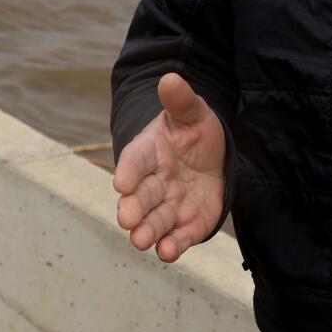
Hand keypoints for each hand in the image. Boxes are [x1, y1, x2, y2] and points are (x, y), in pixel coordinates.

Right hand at [112, 72, 227, 261]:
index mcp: (149, 152)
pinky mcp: (187, 223)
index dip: (128, 171)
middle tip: (127, 219)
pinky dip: (172, 246)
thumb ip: (181, 100)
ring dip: (148, 231)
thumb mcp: (192, 112)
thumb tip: (171, 78)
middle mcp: (153, 182)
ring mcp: (169, 205)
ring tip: (142, 241)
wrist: (209, 159)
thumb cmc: (193, 132)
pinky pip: (178, 236)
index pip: (135, 161)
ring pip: (155, 221)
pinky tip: (167, 252)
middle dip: (133, 209)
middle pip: (141, 197)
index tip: (121, 182)